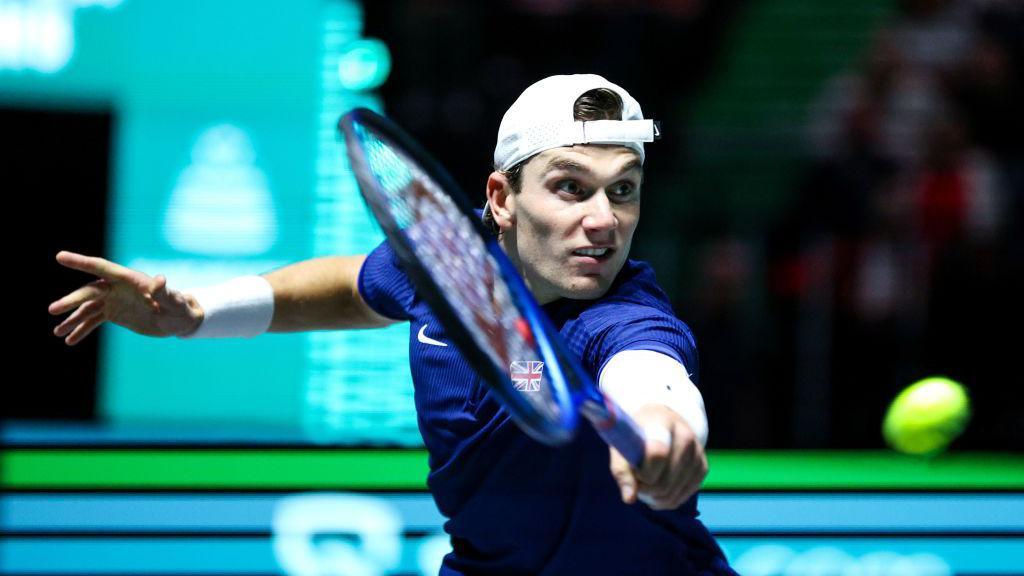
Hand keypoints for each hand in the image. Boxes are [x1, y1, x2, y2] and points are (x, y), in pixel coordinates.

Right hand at [49, 251, 203, 344]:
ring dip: (72, 319)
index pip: (102, 267)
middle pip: (90, 291)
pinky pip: (93, 320)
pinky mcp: (114, 314)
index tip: (60, 256)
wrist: (180, 321)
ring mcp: (114, 301)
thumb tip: (160, 279)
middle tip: (53, 310)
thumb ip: (165, 292)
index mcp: (129, 279)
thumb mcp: (174, 302)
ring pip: (88, 308)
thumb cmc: (180, 308)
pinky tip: (70, 340)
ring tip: (58, 332)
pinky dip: (81, 330)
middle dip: (72, 301)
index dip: (81, 262)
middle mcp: (118, 288)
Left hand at [609, 403, 707, 509]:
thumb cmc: (638, 435)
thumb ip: (622, 470)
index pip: (657, 454)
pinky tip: (657, 492)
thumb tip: (629, 498)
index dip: (642, 472)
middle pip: (666, 480)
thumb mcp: (623, 445)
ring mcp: (697, 452)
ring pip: (674, 491)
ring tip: (645, 486)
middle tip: (637, 482)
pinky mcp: (702, 467)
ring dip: (655, 497)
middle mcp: (685, 435)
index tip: (634, 471)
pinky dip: (667, 500)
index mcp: (662, 422)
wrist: (661, 423)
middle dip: (646, 489)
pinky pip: (683, 496)